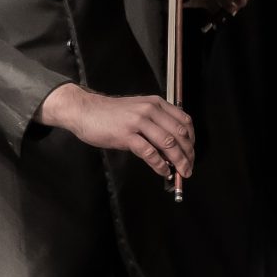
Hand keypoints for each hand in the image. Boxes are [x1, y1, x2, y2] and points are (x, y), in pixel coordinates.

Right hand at [39, 82, 194, 184]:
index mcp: (156, 104)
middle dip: (188, 154)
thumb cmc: (111, 114)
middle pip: (179, 134)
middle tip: (189, 167)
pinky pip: (149, 153)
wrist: (84, 110)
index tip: (192, 152)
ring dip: (178, 161)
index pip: (184, 121)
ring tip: (181, 172)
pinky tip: (163, 172)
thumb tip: (171, 148)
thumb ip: (156, 124)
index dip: (192, 139)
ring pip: (168, 143)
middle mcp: (150, 110)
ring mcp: (138, 122)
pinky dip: (159, 165)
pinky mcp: (126, 135)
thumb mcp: (138, 111)